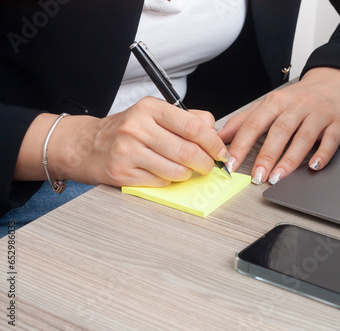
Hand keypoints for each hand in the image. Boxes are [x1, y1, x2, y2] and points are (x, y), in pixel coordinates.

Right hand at [15, 96, 229, 186]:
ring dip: (188, 174)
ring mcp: (128, 151)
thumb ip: (187, 120)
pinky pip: (161, 181)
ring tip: (185, 169)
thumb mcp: (154, 115)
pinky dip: (169, 180)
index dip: (214, 142)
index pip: (193, 126)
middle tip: (208, 166)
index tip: (221, 152)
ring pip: (177, 170)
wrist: (86, 145)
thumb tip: (215, 133)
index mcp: (150, 108)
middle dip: (205, 163)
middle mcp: (138, 127)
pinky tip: (163, 172)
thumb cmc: (127, 130)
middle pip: (188, 151)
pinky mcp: (123, 173)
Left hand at [217, 67, 339, 184]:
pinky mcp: (337, 123)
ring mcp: (318, 115)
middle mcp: (296, 107)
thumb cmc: (298, 98)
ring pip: (303, 137)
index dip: (241, 145)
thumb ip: (244, 121)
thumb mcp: (269, 104)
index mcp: (275, 102)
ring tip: (277, 178)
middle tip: (256, 176)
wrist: (334, 82)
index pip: (254, 124)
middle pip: (279, 131)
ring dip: (290, 160)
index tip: (231, 164)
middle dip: (266, 156)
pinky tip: (314, 167)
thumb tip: (220, 137)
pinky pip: (330, 140)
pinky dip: (322, 154)